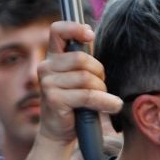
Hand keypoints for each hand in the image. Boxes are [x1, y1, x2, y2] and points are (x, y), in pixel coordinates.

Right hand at [34, 21, 121, 145]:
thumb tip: (89, 32)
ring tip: (104, 98)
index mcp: (52, 57)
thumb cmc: (74, 102)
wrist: (59, 131)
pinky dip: (105, 101)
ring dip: (102, 89)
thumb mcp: (78, 76)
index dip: (74, 28)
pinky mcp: (53, 99)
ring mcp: (47, 83)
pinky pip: (87, 96)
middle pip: (81, 58)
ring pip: (86, 78)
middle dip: (98, 72)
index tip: (90, 35)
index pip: (57, 30)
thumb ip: (83, 58)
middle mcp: (45, 67)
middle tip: (102, 84)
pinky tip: (114, 105)